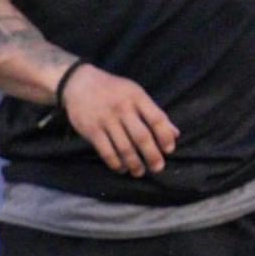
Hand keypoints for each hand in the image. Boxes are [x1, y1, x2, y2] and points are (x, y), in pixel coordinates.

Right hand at [59, 64, 178, 176]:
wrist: (79, 84)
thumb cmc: (112, 90)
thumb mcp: (136, 94)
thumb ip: (154, 113)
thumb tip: (175, 134)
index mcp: (137, 98)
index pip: (157, 119)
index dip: (165, 137)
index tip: (169, 150)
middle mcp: (122, 108)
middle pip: (142, 137)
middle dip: (152, 156)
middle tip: (157, 168)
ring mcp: (106, 119)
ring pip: (124, 148)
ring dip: (134, 163)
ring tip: (139, 172)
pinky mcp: (92, 130)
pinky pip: (106, 151)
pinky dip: (115, 163)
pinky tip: (121, 168)